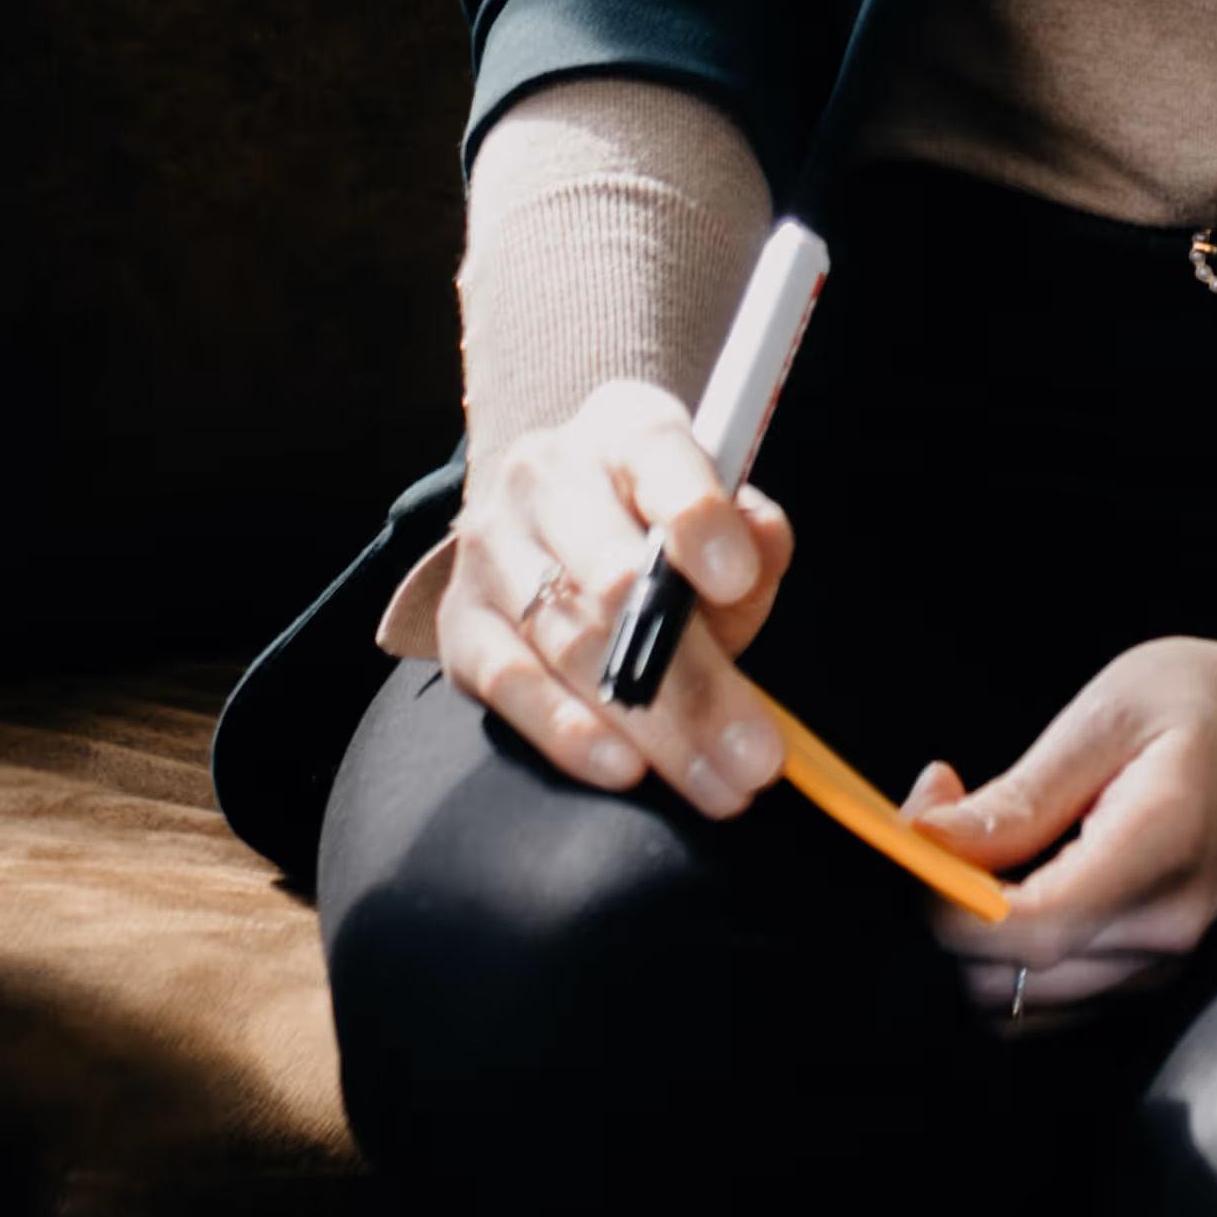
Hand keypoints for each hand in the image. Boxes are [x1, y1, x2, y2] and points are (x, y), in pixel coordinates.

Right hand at [440, 380, 800, 818]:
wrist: (566, 528)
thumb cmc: (667, 534)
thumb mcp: (724, 520)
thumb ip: (754, 538)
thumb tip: (756, 548)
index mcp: (624, 430)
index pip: (659, 455)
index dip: (697, 517)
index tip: (737, 580)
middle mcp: (544, 475)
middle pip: (616, 578)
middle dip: (695, 679)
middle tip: (757, 755)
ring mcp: (491, 548)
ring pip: (570, 642)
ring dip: (652, 727)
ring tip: (719, 786)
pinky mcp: (459, 622)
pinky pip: (508, 681)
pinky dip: (566, 730)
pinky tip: (623, 769)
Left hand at [913, 630, 1216, 1013]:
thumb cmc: (1208, 703)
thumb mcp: (1109, 715)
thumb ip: (1020, 795)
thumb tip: (926, 841)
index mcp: (1158, 852)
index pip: (1026, 928)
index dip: (945, 901)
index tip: (916, 833)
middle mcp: (1164, 931)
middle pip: (1008, 979)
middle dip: (948, 910)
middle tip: (944, 813)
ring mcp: (1163, 963)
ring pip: (1019, 1002)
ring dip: (974, 937)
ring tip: (983, 844)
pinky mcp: (1153, 972)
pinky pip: (1051, 999)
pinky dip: (1010, 955)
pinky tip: (1017, 881)